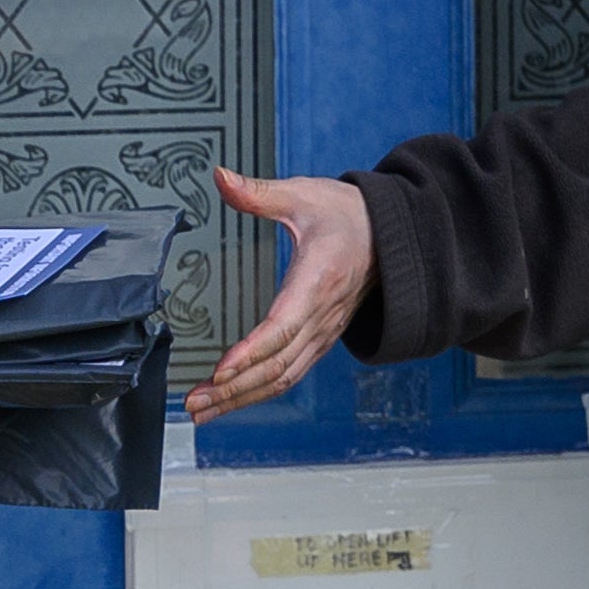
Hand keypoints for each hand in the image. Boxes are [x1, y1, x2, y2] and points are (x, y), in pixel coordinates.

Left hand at [183, 169, 374, 419]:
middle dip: (234, 389)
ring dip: (242, 399)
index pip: (281, 328)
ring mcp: (324, 333)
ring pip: (283, 378)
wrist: (394, 235)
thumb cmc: (347, 215)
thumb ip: (258, 192)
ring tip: (203, 410)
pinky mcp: (322, 340)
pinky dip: (260, 393)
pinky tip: (232, 399)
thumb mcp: (303, 194)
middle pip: (277, 366)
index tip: (219, 370)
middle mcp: (322, 316)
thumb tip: (220, 177)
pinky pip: (291, 374)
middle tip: (194, 401)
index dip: (250, 353)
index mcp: (317, 281)